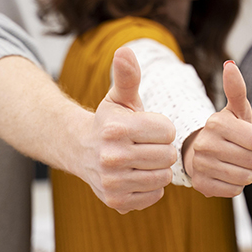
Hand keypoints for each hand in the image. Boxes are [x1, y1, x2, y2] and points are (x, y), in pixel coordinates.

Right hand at [81, 47, 176, 213]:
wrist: (82, 150)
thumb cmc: (110, 120)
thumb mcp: (120, 96)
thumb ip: (128, 75)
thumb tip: (124, 50)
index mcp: (117, 129)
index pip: (168, 131)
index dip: (162, 127)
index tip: (147, 126)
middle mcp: (112, 157)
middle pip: (168, 155)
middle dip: (162, 147)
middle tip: (145, 144)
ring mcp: (113, 182)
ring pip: (164, 176)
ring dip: (158, 167)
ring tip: (142, 158)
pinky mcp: (116, 202)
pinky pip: (156, 195)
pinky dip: (151, 186)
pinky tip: (137, 174)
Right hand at [185, 60, 251, 197]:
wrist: (203, 152)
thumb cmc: (228, 129)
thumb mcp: (235, 109)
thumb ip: (236, 89)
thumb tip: (229, 64)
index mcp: (215, 123)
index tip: (246, 136)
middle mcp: (204, 143)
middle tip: (240, 151)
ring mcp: (200, 165)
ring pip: (245, 177)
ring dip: (245, 172)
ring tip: (233, 162)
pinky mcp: (200, 185)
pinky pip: (235, 191)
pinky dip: (235, 185)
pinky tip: (225, 174)